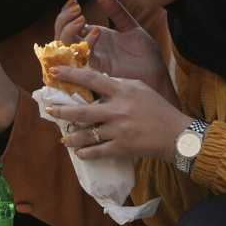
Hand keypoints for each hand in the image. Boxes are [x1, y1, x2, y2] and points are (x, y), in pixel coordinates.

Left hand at [46, 66, 191, 161]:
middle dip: (61, 111)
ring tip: (64, 139)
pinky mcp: (121, 147)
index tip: (54, 72)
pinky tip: (79, 153)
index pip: (92, 79)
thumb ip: (120, 84)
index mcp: (122, 91)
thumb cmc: (159, 108)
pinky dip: (86, 153)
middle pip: (81, 111)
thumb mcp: (141, 88)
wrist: (176, 134)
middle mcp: (117, 110)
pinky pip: (97, 151)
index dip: (71, 75)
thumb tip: (100, 80)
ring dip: (71, 138)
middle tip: (49, 110)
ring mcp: (118, 130)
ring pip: (86, 135)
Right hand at [54, 0, 177, 105]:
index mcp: (93, 40)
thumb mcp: (131, 28)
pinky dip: (85, 45)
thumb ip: (116, 12)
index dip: (66, 13)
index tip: (74, 0)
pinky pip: (81, 61)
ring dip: (68, 32)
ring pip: (65, 50)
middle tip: (77, 9)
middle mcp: (88, 52)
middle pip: (61, 38)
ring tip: (82, 19)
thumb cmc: (146, 56)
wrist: (159, 76)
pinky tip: (96, 32)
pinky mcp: (98, 73)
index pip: (68, 27)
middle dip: (64, 21)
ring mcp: (91, 63)